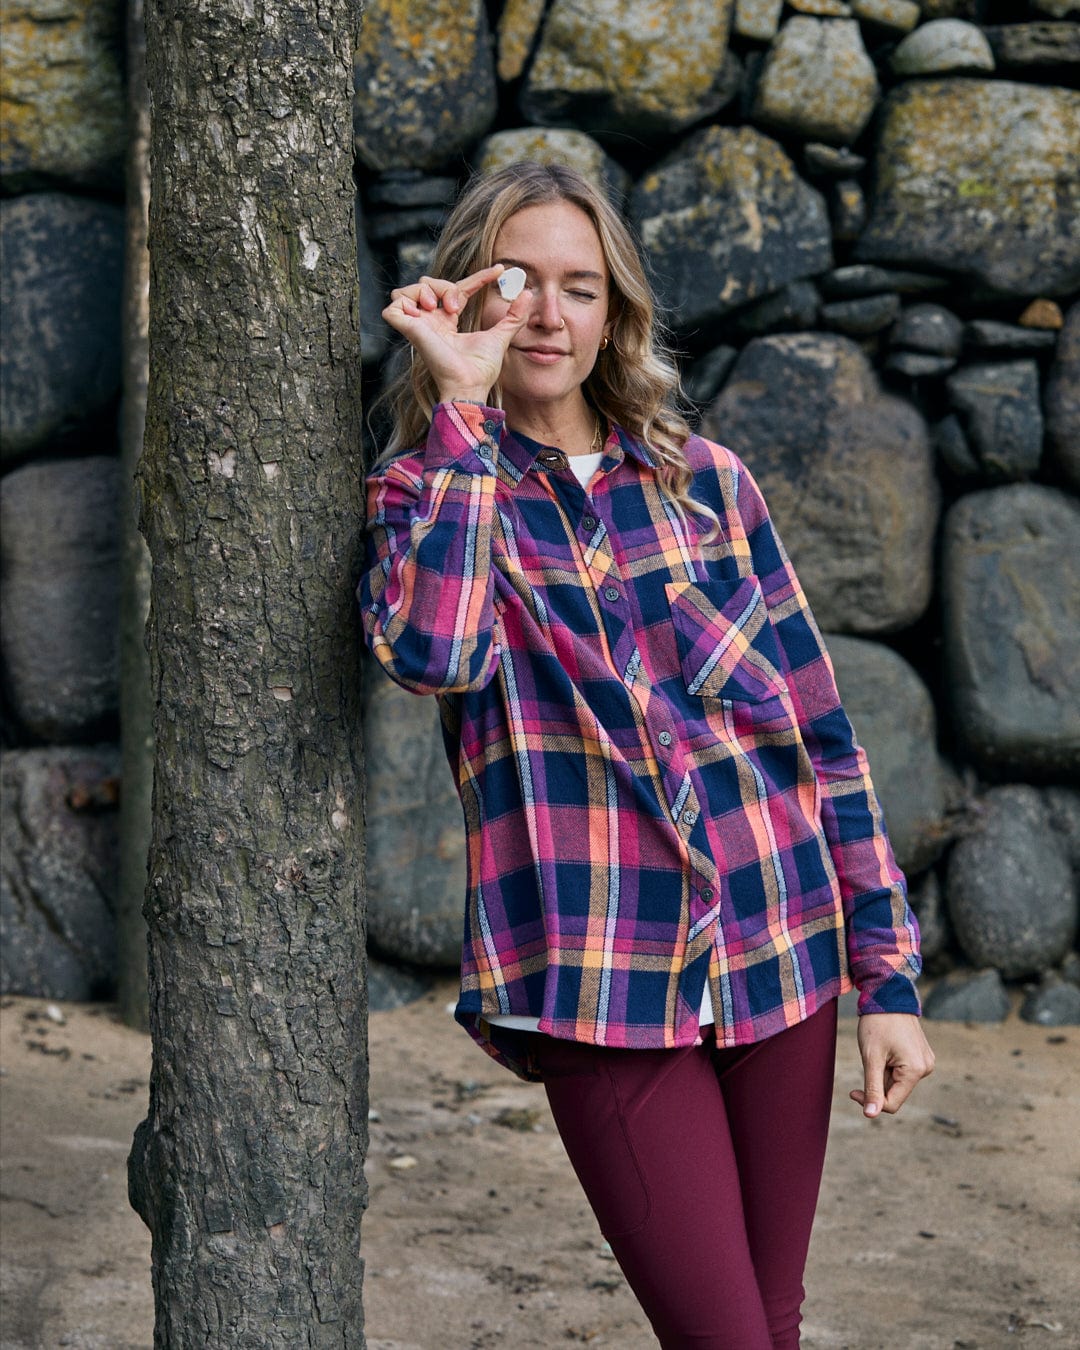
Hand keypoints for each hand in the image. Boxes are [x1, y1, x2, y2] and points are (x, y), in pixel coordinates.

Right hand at [383, 265, 530, 404]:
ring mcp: (418, 326)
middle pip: (429, 283)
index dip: (478, 277)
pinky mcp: (408, 330)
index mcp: (449, 322)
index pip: (459, 289)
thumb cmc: (481, 369)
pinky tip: (422, 312)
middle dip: (444, 285)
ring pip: (407, 290)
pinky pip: (392, 306)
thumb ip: (514, 317)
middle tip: (457, 307)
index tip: (500, 270)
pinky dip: (404, 302)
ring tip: (437, 306)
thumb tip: (528, 294)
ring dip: (424, 290)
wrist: (470, 384)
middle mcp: (431, 322)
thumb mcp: (501, 336)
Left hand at [850, 1013, 934, 1118]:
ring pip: (897, 1081)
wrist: (887, 994)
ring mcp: (925, 1061)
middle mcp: (925, 1068)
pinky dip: (889, 1065)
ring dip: (883, 1071)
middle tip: (870, 1057)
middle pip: (894, 1091)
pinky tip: (887, 1047)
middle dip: (877, 1080)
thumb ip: (872, 1088)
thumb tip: (870, 1115)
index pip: (892, 1103)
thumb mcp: (871, 1057)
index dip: (870, 1100)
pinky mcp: (921, 1055)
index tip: (852, 1091)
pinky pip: (901, 1071)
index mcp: (915, 1070)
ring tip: (880, 1048)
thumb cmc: (877, 1023)